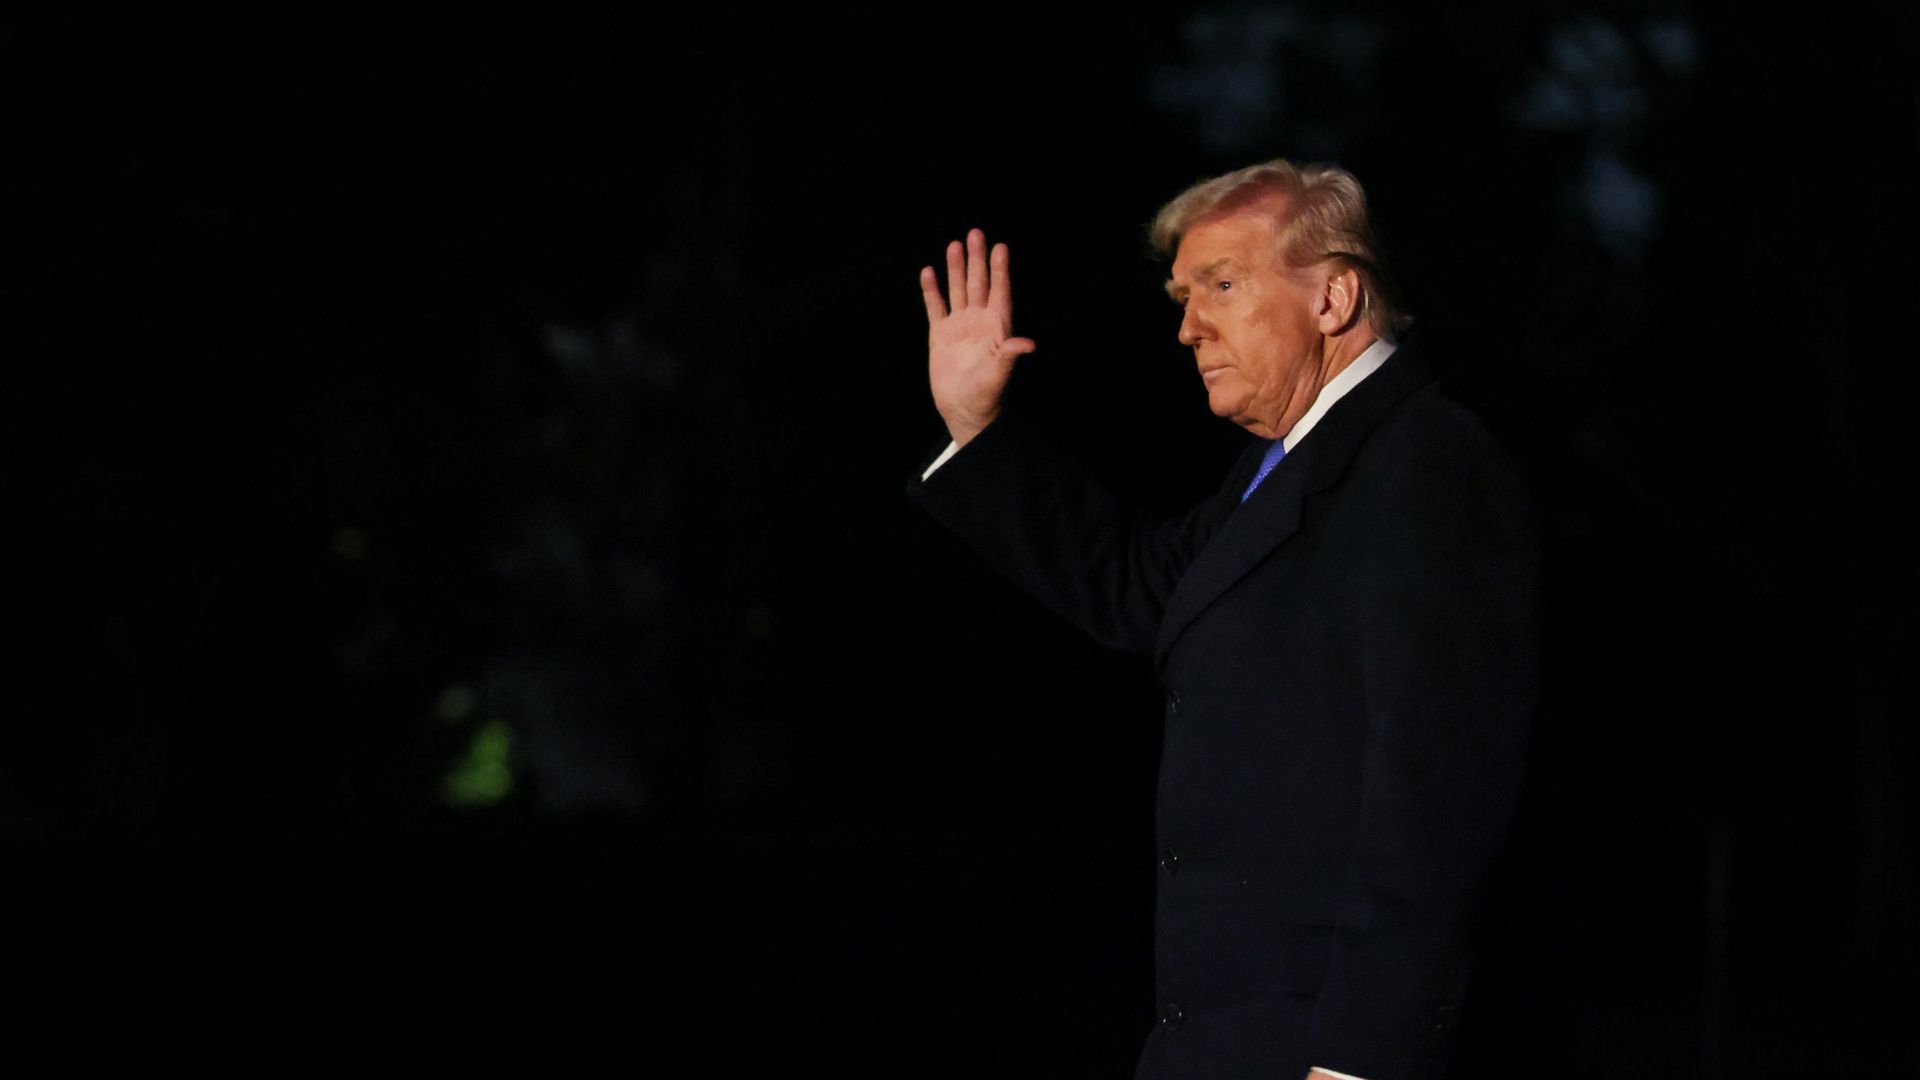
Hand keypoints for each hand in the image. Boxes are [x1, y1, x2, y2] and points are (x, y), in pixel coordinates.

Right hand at [919, 227, 1036, 446]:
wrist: (964, 410)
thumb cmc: (986, 394)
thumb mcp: (999, 375)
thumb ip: (1010, 356)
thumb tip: (1028, 344)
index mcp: (996, 328)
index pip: (999, 292)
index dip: (1000, 270)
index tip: (1001, 248)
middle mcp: (979, 321)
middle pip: (978, 284)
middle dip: (977, 260)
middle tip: (976, 233)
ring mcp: (959, 326)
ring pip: (957, 290)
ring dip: (956, 268)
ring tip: (954, 245)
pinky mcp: (941, 335)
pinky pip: (936, 307)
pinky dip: (932, 291)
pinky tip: (928, 272)